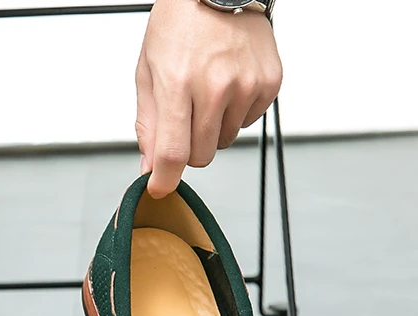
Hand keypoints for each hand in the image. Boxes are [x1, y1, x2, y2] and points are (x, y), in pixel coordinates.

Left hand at [136, 0, 282, 198]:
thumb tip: (150, 167)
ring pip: (224, 142)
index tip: (159, 188)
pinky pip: (246, 123)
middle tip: (184, 118)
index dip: (165, 179)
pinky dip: (234, 113)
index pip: (173, 152)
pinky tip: (227, 84)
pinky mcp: (269, 83)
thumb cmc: (179, 24)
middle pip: (201, 156)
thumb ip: (148, 125)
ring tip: (206, 92)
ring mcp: (246, 84)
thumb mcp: (148, 72)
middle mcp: (216, 85)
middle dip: (188, 148)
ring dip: (212, 129)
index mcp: (178, 82)